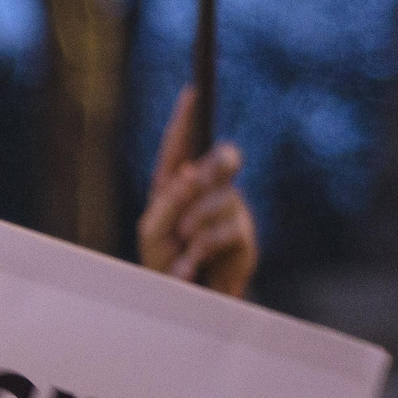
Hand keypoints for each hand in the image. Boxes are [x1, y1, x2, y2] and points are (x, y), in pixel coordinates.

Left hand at [138, 87, 256, 297]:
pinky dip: (204, 248)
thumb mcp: (154, 231)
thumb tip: (191, 175)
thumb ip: (169, 201)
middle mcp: (207, 192)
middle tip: (194, 181)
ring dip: (198, 221)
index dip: (187, 119)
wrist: (184, 303)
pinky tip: (191, 265)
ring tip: (184, 244)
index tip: (192, 93)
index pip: (182, 146)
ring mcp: (229, 211)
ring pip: (223, 197)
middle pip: (223, 159)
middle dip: (213, 167)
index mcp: (177, 185)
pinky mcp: (243, 236)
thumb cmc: (163, 265)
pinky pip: (227, 230)